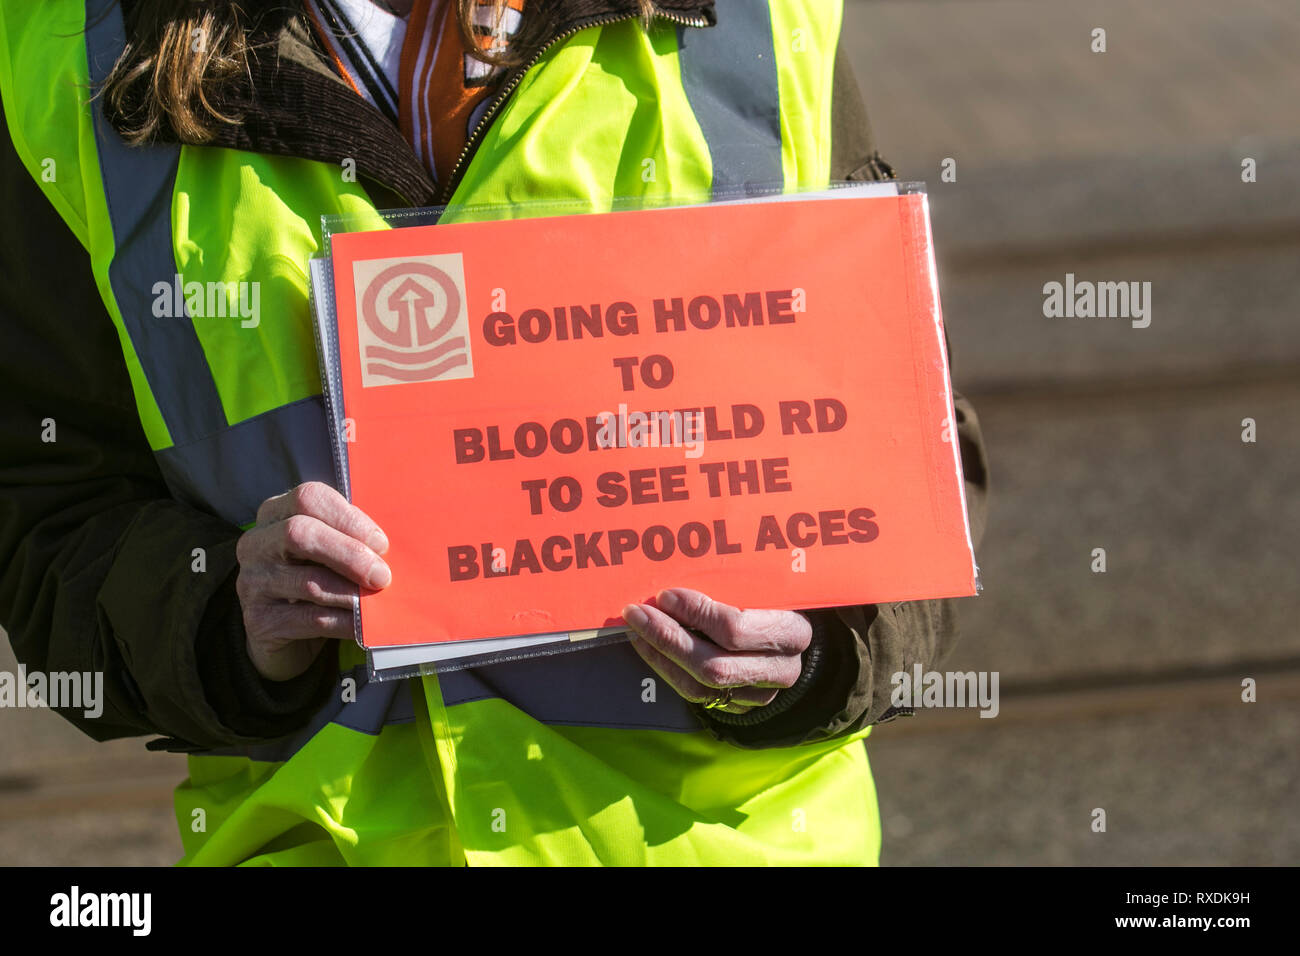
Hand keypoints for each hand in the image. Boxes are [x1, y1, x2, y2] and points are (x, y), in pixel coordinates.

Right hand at [235, 481, 390, 680]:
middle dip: (349, 553)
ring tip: (375, 601)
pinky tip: (363, 626)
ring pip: (308, 582)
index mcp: (275, 514)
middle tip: (382, 575)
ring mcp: (252, 582)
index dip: (348, 518)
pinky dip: (343, 622)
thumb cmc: (315, 580)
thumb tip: (387, 548)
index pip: (308, 499)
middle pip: (300, 534)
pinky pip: (310, 619)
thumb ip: (349, 540)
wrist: (284, 638)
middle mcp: (256, 544)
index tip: (380, 543)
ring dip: (350, 592)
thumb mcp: (327, 553)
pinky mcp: (259, 621)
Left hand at [621, 588, 809, 714]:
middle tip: (636, 614)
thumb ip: (726, 583)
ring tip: (636, 630)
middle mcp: (781, 669)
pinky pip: (696, 696)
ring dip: (661, 656)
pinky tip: (649, 648)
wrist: (788, 634)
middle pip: (714, 665)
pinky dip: (668, 670)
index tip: (665, 596)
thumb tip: (671, 581)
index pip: (735, 629)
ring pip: (700, 687)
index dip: (695, 613)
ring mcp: (761, 694)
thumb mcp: (761, 586)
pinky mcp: (741, 706)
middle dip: (668, 638)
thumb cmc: (771, 599)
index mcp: (792, 633)